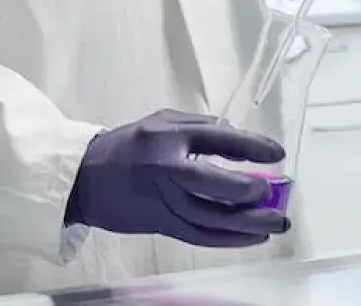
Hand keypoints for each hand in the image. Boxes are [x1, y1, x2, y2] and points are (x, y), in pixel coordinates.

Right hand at [66, 110, 290, 246]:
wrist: (83, 178)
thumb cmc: (125, 147)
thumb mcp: (157, 122)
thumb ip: (196, 127)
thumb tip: (235, 135)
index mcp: (167, 136)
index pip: (219, 139)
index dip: (252, 146)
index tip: (277, 152)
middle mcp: (166, 167)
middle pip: (215, 184)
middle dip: (249, 191)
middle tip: (272, 194)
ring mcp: (162, 199)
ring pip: (211, 217)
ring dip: (247, 223)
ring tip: (274, 223)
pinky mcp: (160, 223)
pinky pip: (200, 235)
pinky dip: (228, 239)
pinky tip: (250, 237)